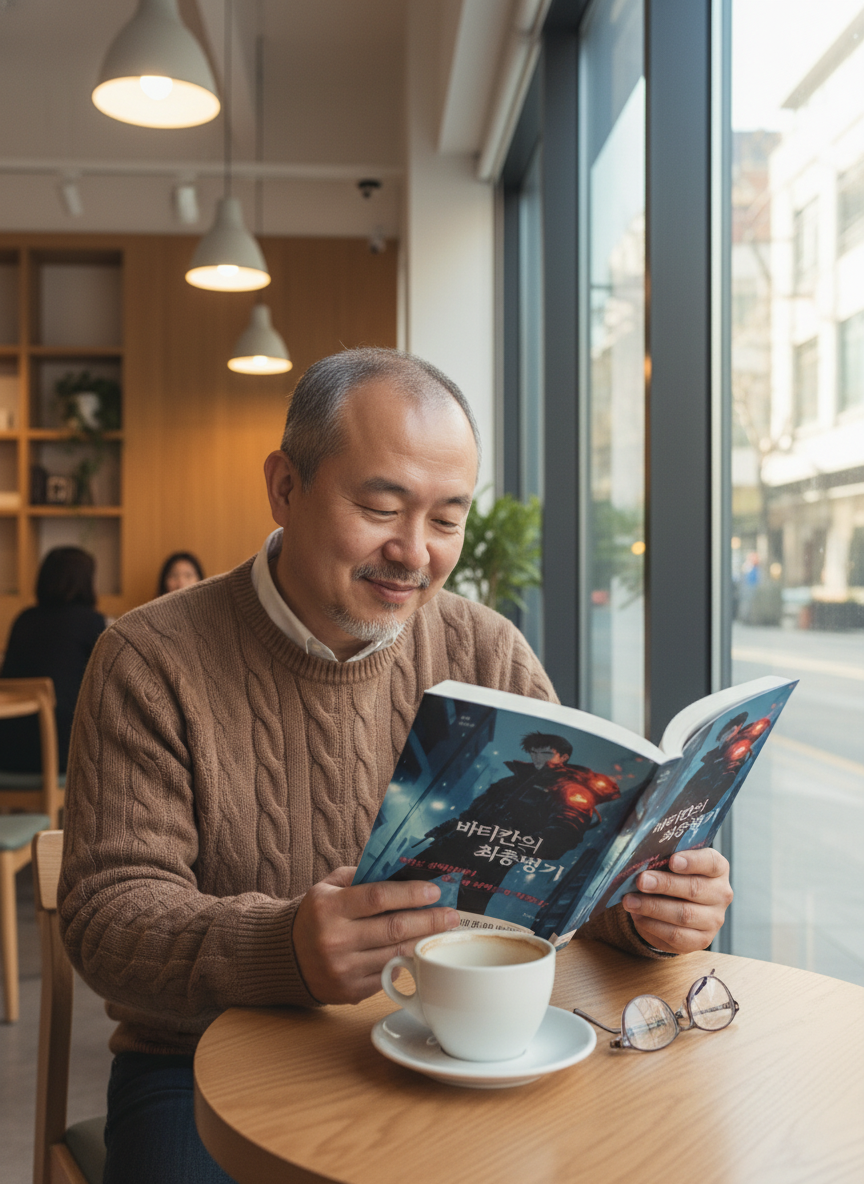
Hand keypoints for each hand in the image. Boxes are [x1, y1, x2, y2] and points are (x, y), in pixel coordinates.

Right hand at [293, 867, 459, 1004]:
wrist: (285, 955)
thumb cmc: (316, 914)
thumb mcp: (329, 886)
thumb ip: (362, 877)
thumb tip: (405, 872)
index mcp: (329, 907)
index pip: (378, 897)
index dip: (410, 893)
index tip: (435, 890)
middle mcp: (335, 939)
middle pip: (394, 929)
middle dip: (429, 920)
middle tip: (452, 914)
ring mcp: (342, 969)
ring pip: (395, 955)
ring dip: (424, 942)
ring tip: (443, 932)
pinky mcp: (349, 991)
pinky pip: (388, 976)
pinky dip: (406, 963)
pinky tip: (419, 951)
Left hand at [622, 848, 732, 953]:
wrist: (677, 907)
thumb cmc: (674, 877)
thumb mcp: (672, 864)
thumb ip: (664, 860)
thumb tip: (639, 862)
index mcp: (718, 869)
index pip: (710, 862)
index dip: (692, 861)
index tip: (672, 860)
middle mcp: (721, 894)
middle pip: (694, 888)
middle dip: (664, 884)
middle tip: (641, 881)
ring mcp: (714, 919)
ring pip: (684, 914)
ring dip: (653, 907)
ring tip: (630, 901)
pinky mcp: (702, 940)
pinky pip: (676, 935)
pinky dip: (654, 925)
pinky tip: (638, 916)